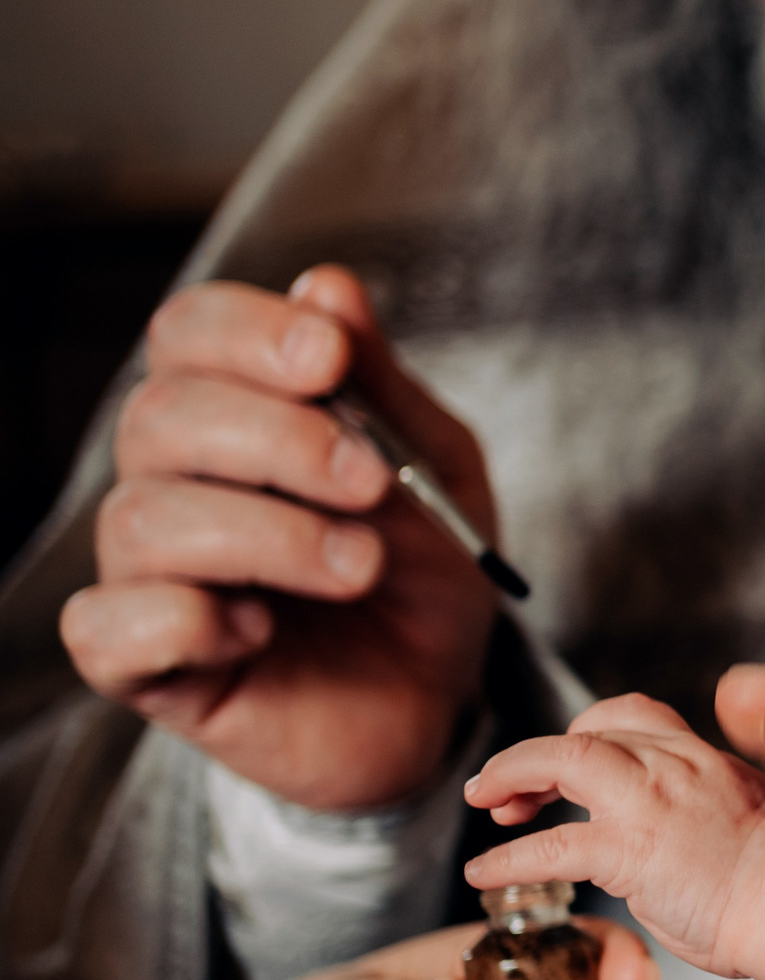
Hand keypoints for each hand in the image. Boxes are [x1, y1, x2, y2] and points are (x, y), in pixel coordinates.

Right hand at [57, 266, 499, 810]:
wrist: (442, 693)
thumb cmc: (425, 571)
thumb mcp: (437, 468)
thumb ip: (382, 386)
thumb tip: (328, 286)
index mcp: (237, 411)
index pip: (190, 332)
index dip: (248, 333)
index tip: (329, 357)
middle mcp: (174, 479)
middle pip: (161, 417)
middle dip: (276, 440)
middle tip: (370, 483)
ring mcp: (150, 571)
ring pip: (144, 520)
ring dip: (267, 536)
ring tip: (359, 567)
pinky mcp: (145, 666)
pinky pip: (108, 627)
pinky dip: (187, 621)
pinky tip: (262, 630)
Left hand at [466, 694, 764, 978]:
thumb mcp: (752, 821)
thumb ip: (706, 816)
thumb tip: (674, 843)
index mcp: (705, 760)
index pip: (636, 716)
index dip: (590, 731)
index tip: (567, 767)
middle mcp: (677, 765)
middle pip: (590, 729)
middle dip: (538, 754)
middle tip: (507, 790)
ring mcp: (652, 801)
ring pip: (562, 758)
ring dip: (512, 775)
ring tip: (485, 801)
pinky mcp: (631, 849)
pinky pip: (552, 844)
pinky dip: (508, 858)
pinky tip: (484, 872)